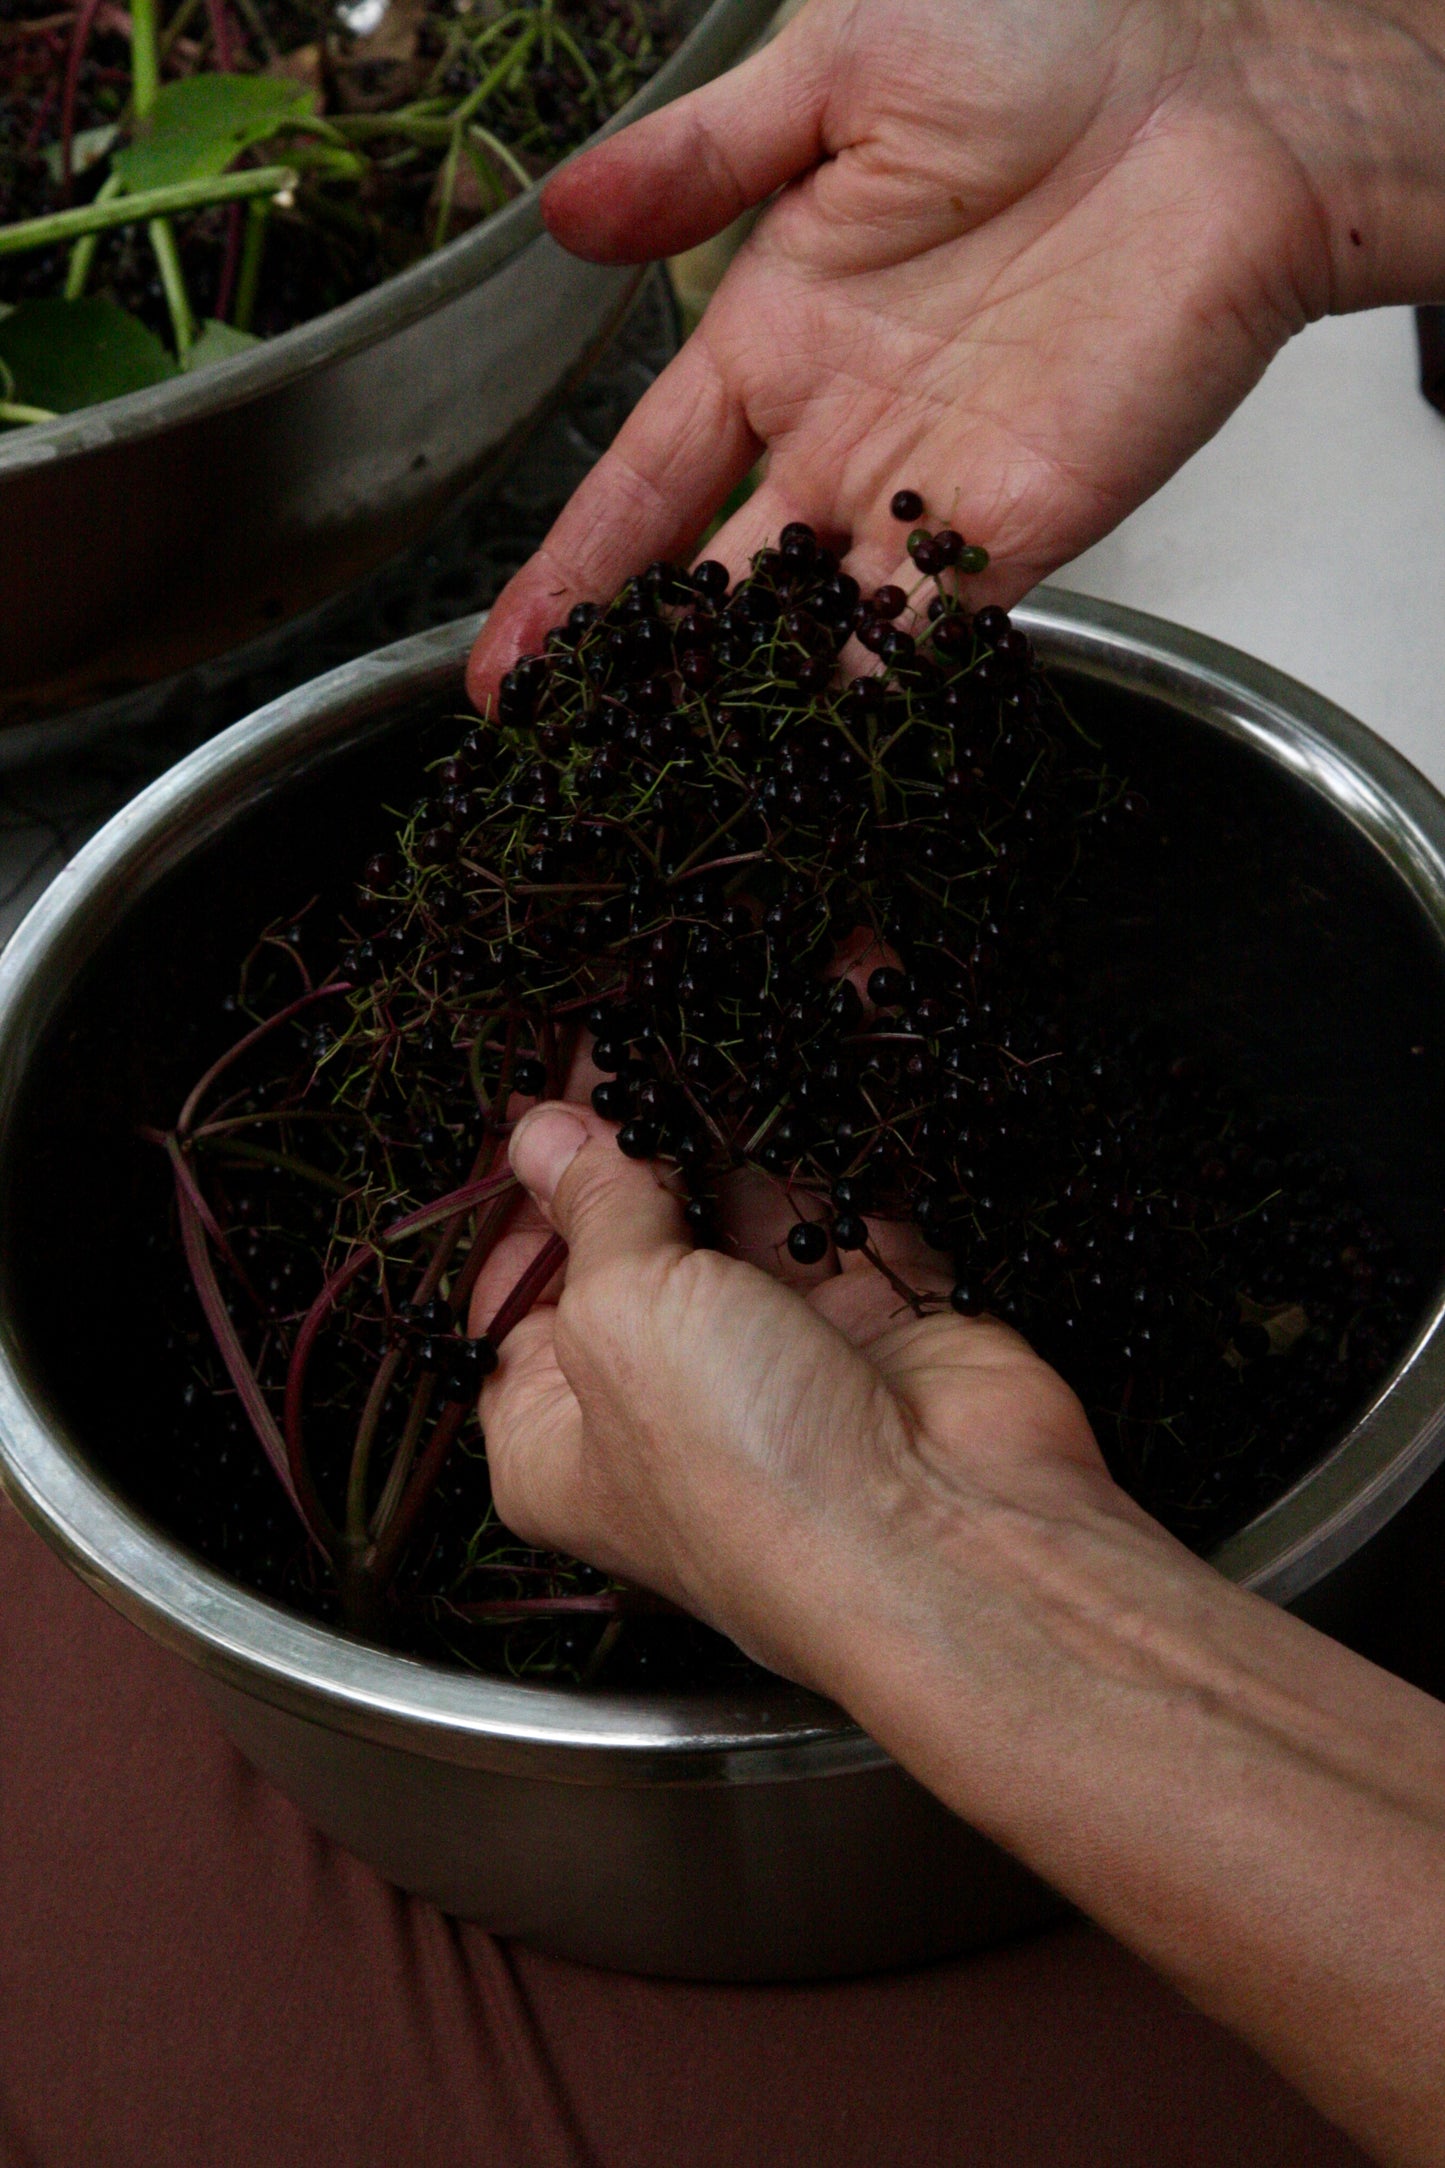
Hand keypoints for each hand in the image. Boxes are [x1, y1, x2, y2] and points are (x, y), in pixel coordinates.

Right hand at [467, 0, 1444, 705]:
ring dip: (746, 720)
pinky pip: (924, 645)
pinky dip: (871, 714)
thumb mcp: (835, 74)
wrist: (1213, 98)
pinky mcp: (1012, 536)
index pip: (639, 486)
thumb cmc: (1037, 44)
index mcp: (768, 341)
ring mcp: (919, 500)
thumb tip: (561, 215)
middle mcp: (831, 441)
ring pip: (805, 637)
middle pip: (708, 589)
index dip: (571, 576)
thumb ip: (702, 159)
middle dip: (639, 679)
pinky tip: (811, 781)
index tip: (507, 665)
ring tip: (674, 808)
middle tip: (570, 769)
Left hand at [474, 1107, 1444, 2167]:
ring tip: (702, 1021)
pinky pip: (840, 1211)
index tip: (533, 1094)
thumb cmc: (746, 1468)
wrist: (949, 1537)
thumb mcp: (620, 1314)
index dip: (522, 1195)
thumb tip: (543, 1135)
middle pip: (626, 1244)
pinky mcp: (879, 1323)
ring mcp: (776, 1360)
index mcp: (558, 1435)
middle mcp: (661, 1401)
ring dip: (727, 1125)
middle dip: (629, 1142)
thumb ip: (593, 1207)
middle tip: (621, 1036)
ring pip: (736, 1215)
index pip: (512, 1297)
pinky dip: (826, 1140)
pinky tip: (796, 1058)